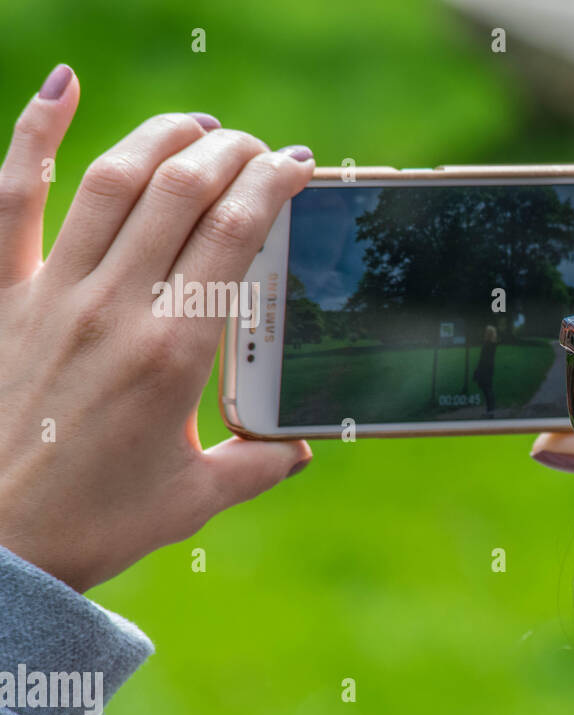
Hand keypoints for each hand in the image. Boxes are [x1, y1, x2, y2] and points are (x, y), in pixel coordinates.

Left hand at [0, 64, 314, 591]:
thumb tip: (300, 448)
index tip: (299, 165)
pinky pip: (13, 197)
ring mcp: (52, 293)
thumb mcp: (194, 500)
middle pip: (183, 191)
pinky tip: (61, 87)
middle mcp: (116, 307)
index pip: (236, 235)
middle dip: (231, 152)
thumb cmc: (97, 523)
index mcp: (174, 352)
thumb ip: (258, 465)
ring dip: (163, 136)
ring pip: (115, 181)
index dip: (274, 184)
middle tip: (257, 148)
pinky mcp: (2, 294)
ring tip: (198, 126)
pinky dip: (34, 135)